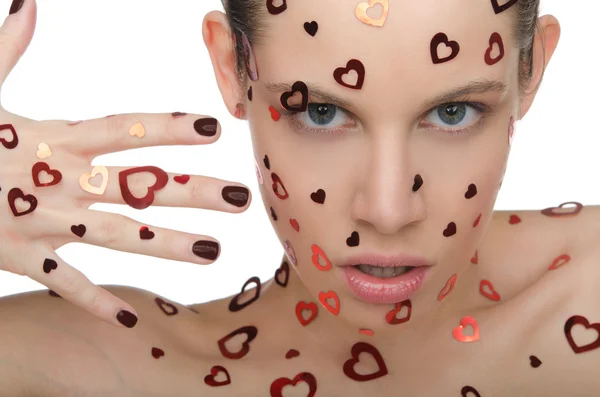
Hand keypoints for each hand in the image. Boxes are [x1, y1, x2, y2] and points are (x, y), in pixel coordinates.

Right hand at [0, 0, 250, 327]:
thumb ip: (8, 49)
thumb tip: (28, 4)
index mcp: (52, 140)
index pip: (123, 130)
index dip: (169, 129)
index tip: (214, 129)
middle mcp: (58, 183)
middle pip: (137, 186)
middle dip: (191, 193)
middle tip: (241, 198)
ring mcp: (41, 224)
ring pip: (117, 236)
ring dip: (166, 246)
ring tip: (214, 251)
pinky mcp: (18, 257)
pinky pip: (64, 282)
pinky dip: (93, 299)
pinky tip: (129, 317)